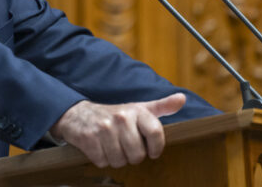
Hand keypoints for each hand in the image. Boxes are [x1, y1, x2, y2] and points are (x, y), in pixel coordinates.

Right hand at [49, 93, 185, 167]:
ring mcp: (104, 128)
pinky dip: (101, 159)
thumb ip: (161, 106)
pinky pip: (103, 162)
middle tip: (125, 147)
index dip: (156, 148)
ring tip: (112, 147)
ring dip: (116, 159)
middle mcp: (121, 117)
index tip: (152, 151)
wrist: (79, 114)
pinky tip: (100, 148)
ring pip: (120, 160)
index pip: (156, 133)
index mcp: (136, 111)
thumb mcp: (138, 108)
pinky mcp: (89, 138)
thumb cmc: (114, 115)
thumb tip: (182, 99)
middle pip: (137, 155)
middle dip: (132, 156)